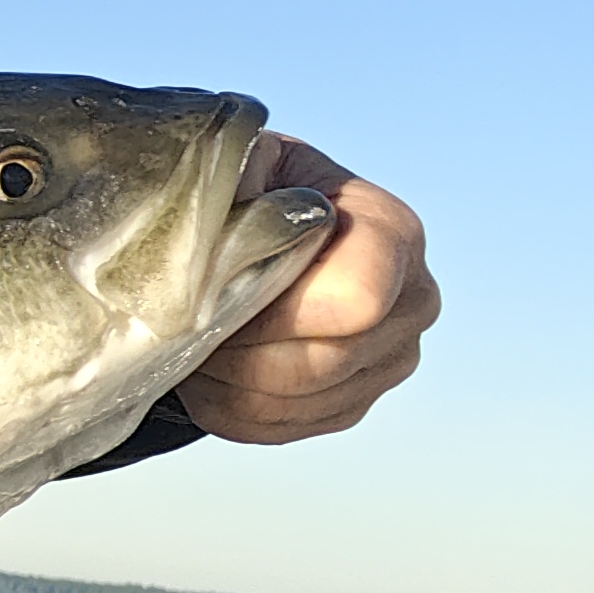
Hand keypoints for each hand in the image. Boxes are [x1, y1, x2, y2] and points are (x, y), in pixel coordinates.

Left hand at [180, 137, 436, 444]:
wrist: (242, 224)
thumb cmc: (239, 191)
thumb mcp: (234, 165)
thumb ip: (232, 186)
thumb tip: (218, 228)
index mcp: (391, 232)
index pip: (356, 299)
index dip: (271, 308)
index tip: (212, 291)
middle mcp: (412, 299)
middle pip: (320, 362)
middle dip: (236, 348)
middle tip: (181, 323)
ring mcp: (390, 358)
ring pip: (294, 402)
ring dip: (223, 380)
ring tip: (186, 340)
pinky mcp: (353, 401)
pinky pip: (281, 428)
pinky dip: (226, 407)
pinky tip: (205, 367)